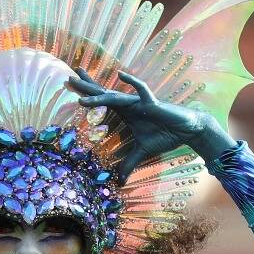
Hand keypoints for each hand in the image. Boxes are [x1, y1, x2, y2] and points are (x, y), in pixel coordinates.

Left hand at [65, 69, 233, 173]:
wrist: (186, 130)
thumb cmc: (165, 135)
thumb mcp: (142, 151)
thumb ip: (129, 162)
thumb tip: (120, 179)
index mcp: (124, 112)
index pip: (101, 100)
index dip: (87, 93)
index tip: (70, 85)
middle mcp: (129, 104)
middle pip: (102, 94)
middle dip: (85, 87)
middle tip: (67, 78)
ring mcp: (139, 102)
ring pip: (114, 97)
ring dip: (98, 96)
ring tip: (81, 95)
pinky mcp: (152, 103)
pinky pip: (141, 90)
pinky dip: (131, 82)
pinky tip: (120, 74)